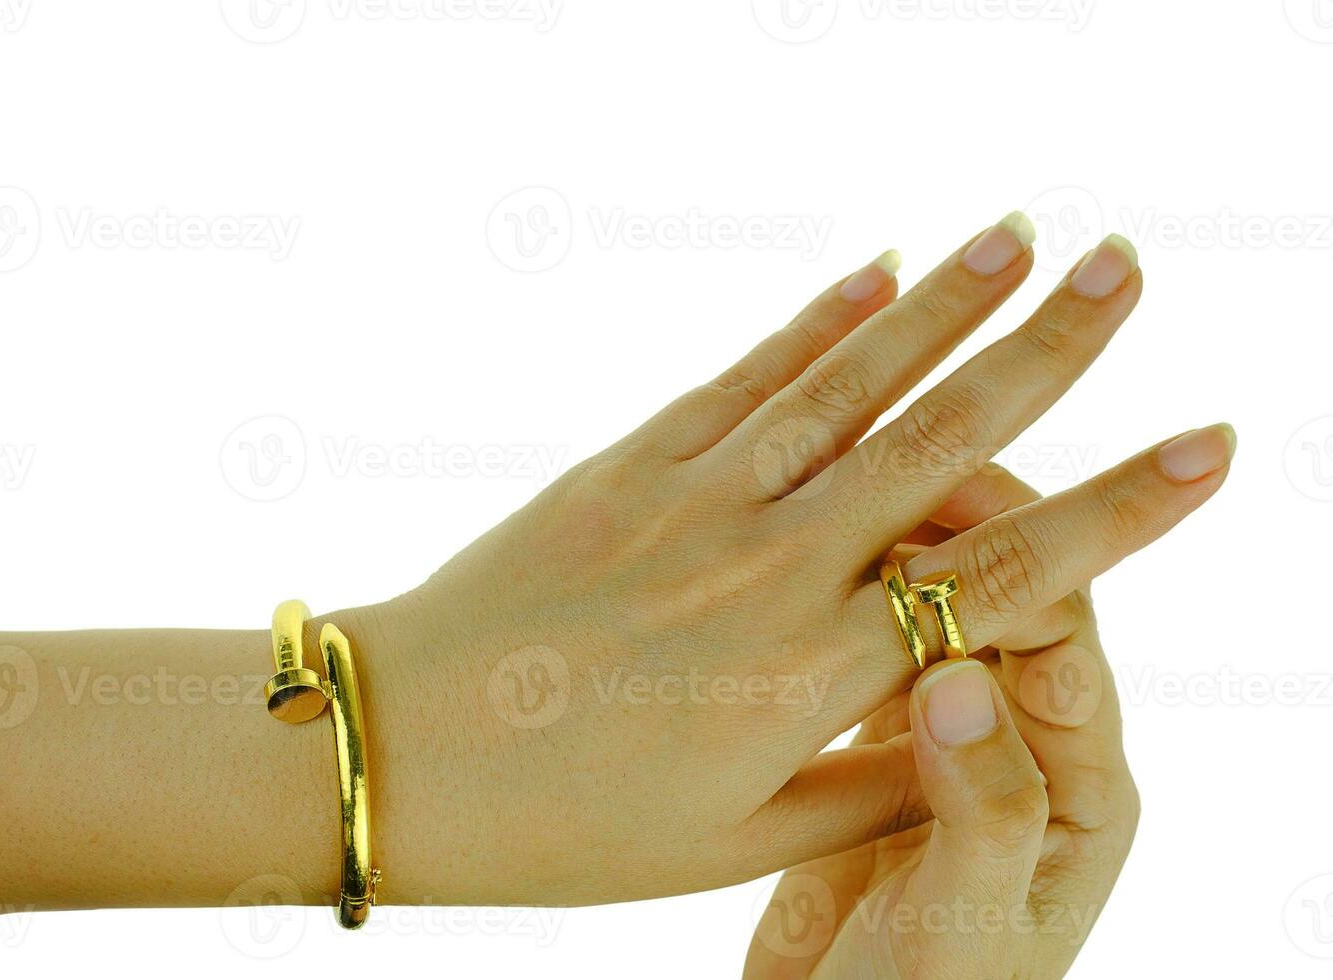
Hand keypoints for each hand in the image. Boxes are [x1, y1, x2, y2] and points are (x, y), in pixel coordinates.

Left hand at [328, 216, 1230, 905]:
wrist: (400, 750)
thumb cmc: (567, 824)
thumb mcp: (734, 843)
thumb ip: (869, 781)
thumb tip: (971, 728)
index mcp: (806, 675)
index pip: (1001, 578)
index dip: (1115, 511)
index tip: (1204, 448)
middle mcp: (766, 567)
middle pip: (940, 443)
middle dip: (1050, 353)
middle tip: (1129, 268)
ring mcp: (693, 500)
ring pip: (847, 386)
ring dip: (943, 308)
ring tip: (1021, 240)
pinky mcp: (628, 464)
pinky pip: (743, 378)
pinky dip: (815, 323)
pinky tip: (875, 274)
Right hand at [743, 467, 1138, 978]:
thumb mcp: (960, 931)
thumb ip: (979, 809)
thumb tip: (961, 677)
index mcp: (1078, 788)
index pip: (1064, 639)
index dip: (1017, 564)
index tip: (942, 514)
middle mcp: (1026, 744)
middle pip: (1014, 599)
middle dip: (962, 530)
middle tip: (885, 468)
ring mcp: (953, 737)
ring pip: (940, 613)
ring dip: (898, 551)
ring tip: (835, 491)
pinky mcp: (887, 743)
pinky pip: (880, 646)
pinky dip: (850, 599)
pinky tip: (798, 558)